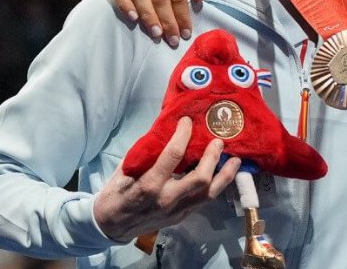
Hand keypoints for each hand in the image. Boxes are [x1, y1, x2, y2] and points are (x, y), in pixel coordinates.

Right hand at [93, 117, 240, 241]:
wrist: (111, 225)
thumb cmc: (116, 192)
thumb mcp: (126, 168)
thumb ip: (147, 152)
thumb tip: (166, 129)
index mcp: (150, 184)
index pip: (173, 155)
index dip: (183, 135)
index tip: (187, 122)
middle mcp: (167, 199)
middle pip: (200, 178)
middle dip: (212, 157)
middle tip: (219, 141)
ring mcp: (176, 211)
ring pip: (208, 194)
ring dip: (224, 176)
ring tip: (235, 160)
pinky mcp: (181, 217)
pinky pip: (203, 201)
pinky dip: (216, 187)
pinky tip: (223, 175)